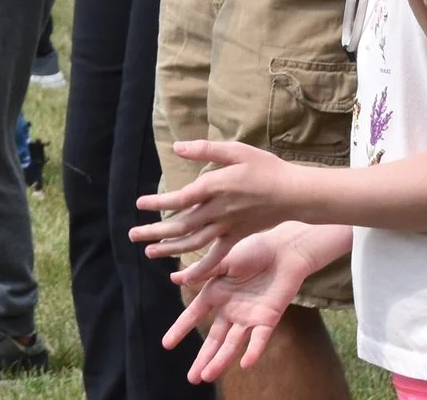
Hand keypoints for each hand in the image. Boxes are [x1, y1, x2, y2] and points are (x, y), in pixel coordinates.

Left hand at [131, 139, 299, 256]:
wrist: (295, 194)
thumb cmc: (265, 168)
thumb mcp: (236, 151)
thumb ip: (205, 150)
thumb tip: (177, 147)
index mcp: (215, 188)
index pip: (180, 198)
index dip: (159, 202)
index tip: (139, 204)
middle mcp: (218, 211)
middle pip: (181, 224)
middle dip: (154, 231)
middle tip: (132, 234)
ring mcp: (227, 227)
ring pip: (194, 242)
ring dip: (170, 248)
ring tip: (148, 252)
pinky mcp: (237, 237)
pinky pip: (216, 257)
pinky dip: (201, 269)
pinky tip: (185, 277)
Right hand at [162, 224, 341, 383]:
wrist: (284, 251)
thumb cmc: (253, 249)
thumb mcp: (222, 259)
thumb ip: (202, 272)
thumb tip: (174, 279)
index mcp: (216, 293)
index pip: (194, 315)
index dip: (180, 329)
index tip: (166, 345)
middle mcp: (230, 309)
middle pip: (213, 339)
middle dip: (203, 358)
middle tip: (191, 378)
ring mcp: (249, 316)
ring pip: (232, 344)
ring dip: (221, 361)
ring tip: (208, 376)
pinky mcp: (268, 319)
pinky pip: (259, 339)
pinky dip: (253, 351)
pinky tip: (244, 364)